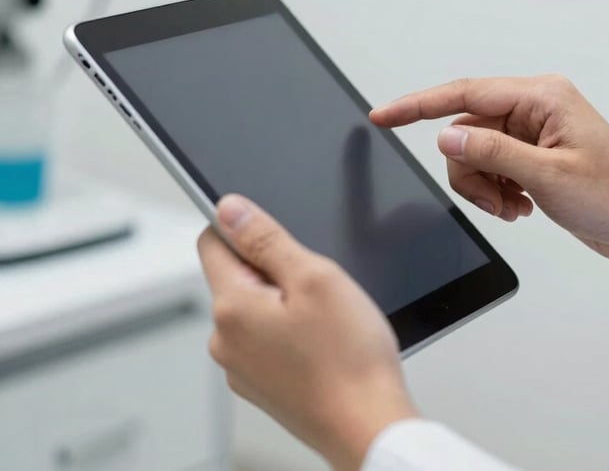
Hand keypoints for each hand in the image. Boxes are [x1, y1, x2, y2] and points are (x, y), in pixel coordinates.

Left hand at [198, 195, 417, 470]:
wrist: (369, 427)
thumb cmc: (349, 359)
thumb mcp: (314, 276)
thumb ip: (265, 238)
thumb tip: (229, 208)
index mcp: (231, 308)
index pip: (212, 241)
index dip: (247, 228)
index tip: (279, 238)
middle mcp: (225, 341)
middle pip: (237, 274)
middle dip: (275, 269)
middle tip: (316, 288)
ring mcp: (241, 367)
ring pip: (256, 307)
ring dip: (285, 301)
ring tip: (325, 322)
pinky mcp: (260, 385)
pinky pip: (267, 338)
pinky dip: (290, 331)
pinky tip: (322, 344)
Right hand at [371, 75, 608, 263]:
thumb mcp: (548, 175)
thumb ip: (492, 152)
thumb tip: (446, 135)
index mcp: (541, 97)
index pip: (464, 93)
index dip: (418, 105)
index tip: (383, 116)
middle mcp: (534, 107)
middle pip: (465, 129)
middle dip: (470, 171)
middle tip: (496, 200)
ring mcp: (532, 131)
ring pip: (473, 151)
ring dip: (483, 186)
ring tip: (513, 207)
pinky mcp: (532, 154)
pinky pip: (490, 167)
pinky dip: (495, 191)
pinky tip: (521, 206)